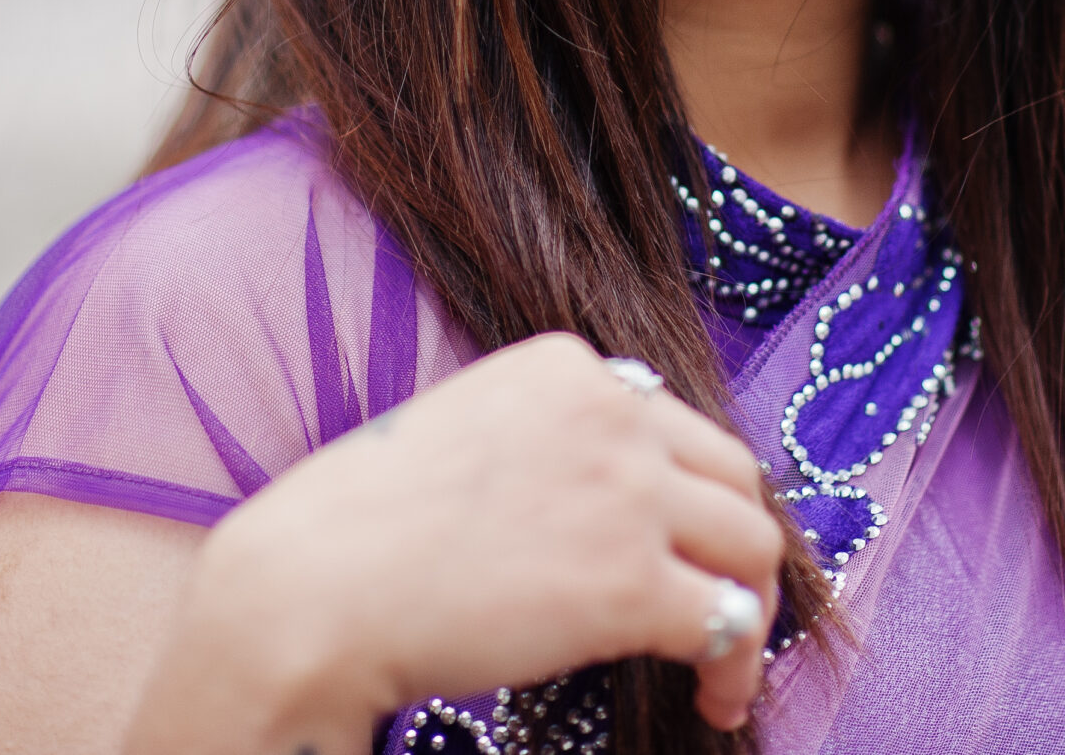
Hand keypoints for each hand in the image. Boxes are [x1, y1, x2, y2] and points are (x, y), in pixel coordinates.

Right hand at [125, 333, 784, 753]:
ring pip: (753, 546)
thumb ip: (544, 443)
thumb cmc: (358, 527)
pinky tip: (712, 699)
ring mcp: (627, 494)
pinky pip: (727, 622)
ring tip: (724, 665)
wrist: (312, 590)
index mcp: (565, 366)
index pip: (671, 425)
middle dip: (735, 546)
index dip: (686, 496)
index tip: (676, 548)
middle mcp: (611, 411)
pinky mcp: (630, 584)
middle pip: (734, 476)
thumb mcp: (463, 431)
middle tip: (718, 606)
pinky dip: (736, 666)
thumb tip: (602, 507)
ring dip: (750, 610)